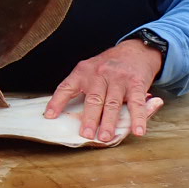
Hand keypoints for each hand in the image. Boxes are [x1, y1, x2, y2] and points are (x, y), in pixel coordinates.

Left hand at [44, 39, 163, 140]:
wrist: (135, 50)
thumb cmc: (108, 66)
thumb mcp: (90, 70)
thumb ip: (81, 89)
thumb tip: (64, 113)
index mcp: (83, 72)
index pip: (66, 87)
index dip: (57, 102)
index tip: (50, 116)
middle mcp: (99, 74)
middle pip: (93, 99)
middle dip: (89, 118)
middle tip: (86, 134)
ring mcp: (119, 79)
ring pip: (112, 103)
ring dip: (109, 122)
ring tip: (105, 137)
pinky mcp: (136, 83)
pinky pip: (137, 103)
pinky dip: (138, 118)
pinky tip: (137, 130)